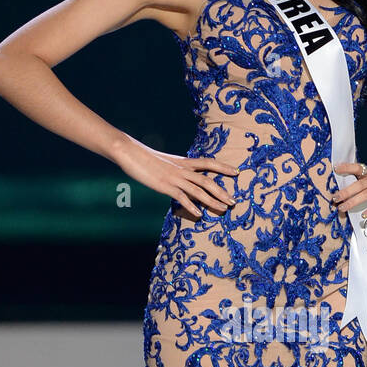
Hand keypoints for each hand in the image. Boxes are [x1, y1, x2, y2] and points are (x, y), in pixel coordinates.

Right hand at [114, 135, 239, 219]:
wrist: (130, 152)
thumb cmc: (145, 158)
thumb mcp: (165, 162)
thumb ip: (176, 169)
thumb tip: (182, 177)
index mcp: (184, 161)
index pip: (208, 163)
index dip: (223, 167)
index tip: (236, 172)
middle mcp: (182, 169)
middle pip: (207, 180)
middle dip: (222, 191)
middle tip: (233, 201)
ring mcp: (174, 177)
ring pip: (198, 189)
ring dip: (212, 201)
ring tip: (223, 210)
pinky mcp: (165, 185)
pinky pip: (181, 197)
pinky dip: (191, 206)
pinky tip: (199, 214)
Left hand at [332, 147, 366, 221]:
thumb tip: (364, 180)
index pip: (357, 168)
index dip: (346, 167)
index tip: (335, 168)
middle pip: (357, 185)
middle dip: (344, 192)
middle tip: (333, 198)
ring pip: (365, 195)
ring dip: (352, 202)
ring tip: (342, 208)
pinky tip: (364, 215)